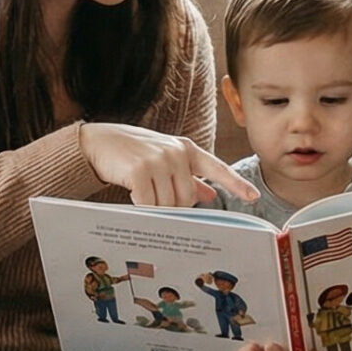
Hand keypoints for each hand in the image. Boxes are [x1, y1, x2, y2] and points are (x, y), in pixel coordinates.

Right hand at [79, 123, 259, 207]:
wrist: (98, 142)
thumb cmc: (133, 153)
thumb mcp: (164, 159)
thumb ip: (188, 176)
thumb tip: (210, 194)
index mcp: (186, 149)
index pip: (216, 168)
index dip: (235, 184)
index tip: (252, 197)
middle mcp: (176, 152)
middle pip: (188, 198)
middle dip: (174, 206)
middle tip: (155, 200)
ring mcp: (158, 160)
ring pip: (169, 204)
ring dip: (156, 208)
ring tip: (141, 195)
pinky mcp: (140, 171)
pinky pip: (149, 204)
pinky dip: (142, 208)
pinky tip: (133, 197)